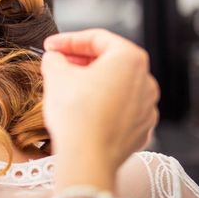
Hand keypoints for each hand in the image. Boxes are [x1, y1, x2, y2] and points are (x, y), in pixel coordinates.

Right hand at [41, 29, 159, 172]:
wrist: (88, 158)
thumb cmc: (77, 114)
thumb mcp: (56, 75)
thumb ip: (55, 58)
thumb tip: (54, 58)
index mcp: (130, 58)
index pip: (97, 38)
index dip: (68, 40)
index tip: (51, 46)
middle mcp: (145, 80)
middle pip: (109, 61)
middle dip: (81, 61)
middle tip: (58, 64)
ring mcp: (147, 107)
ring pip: (116, 86)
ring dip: (92, 83)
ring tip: (68, 88)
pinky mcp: (141, 129)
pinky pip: (120, 109)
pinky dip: (102, 105)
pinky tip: (82, 111)